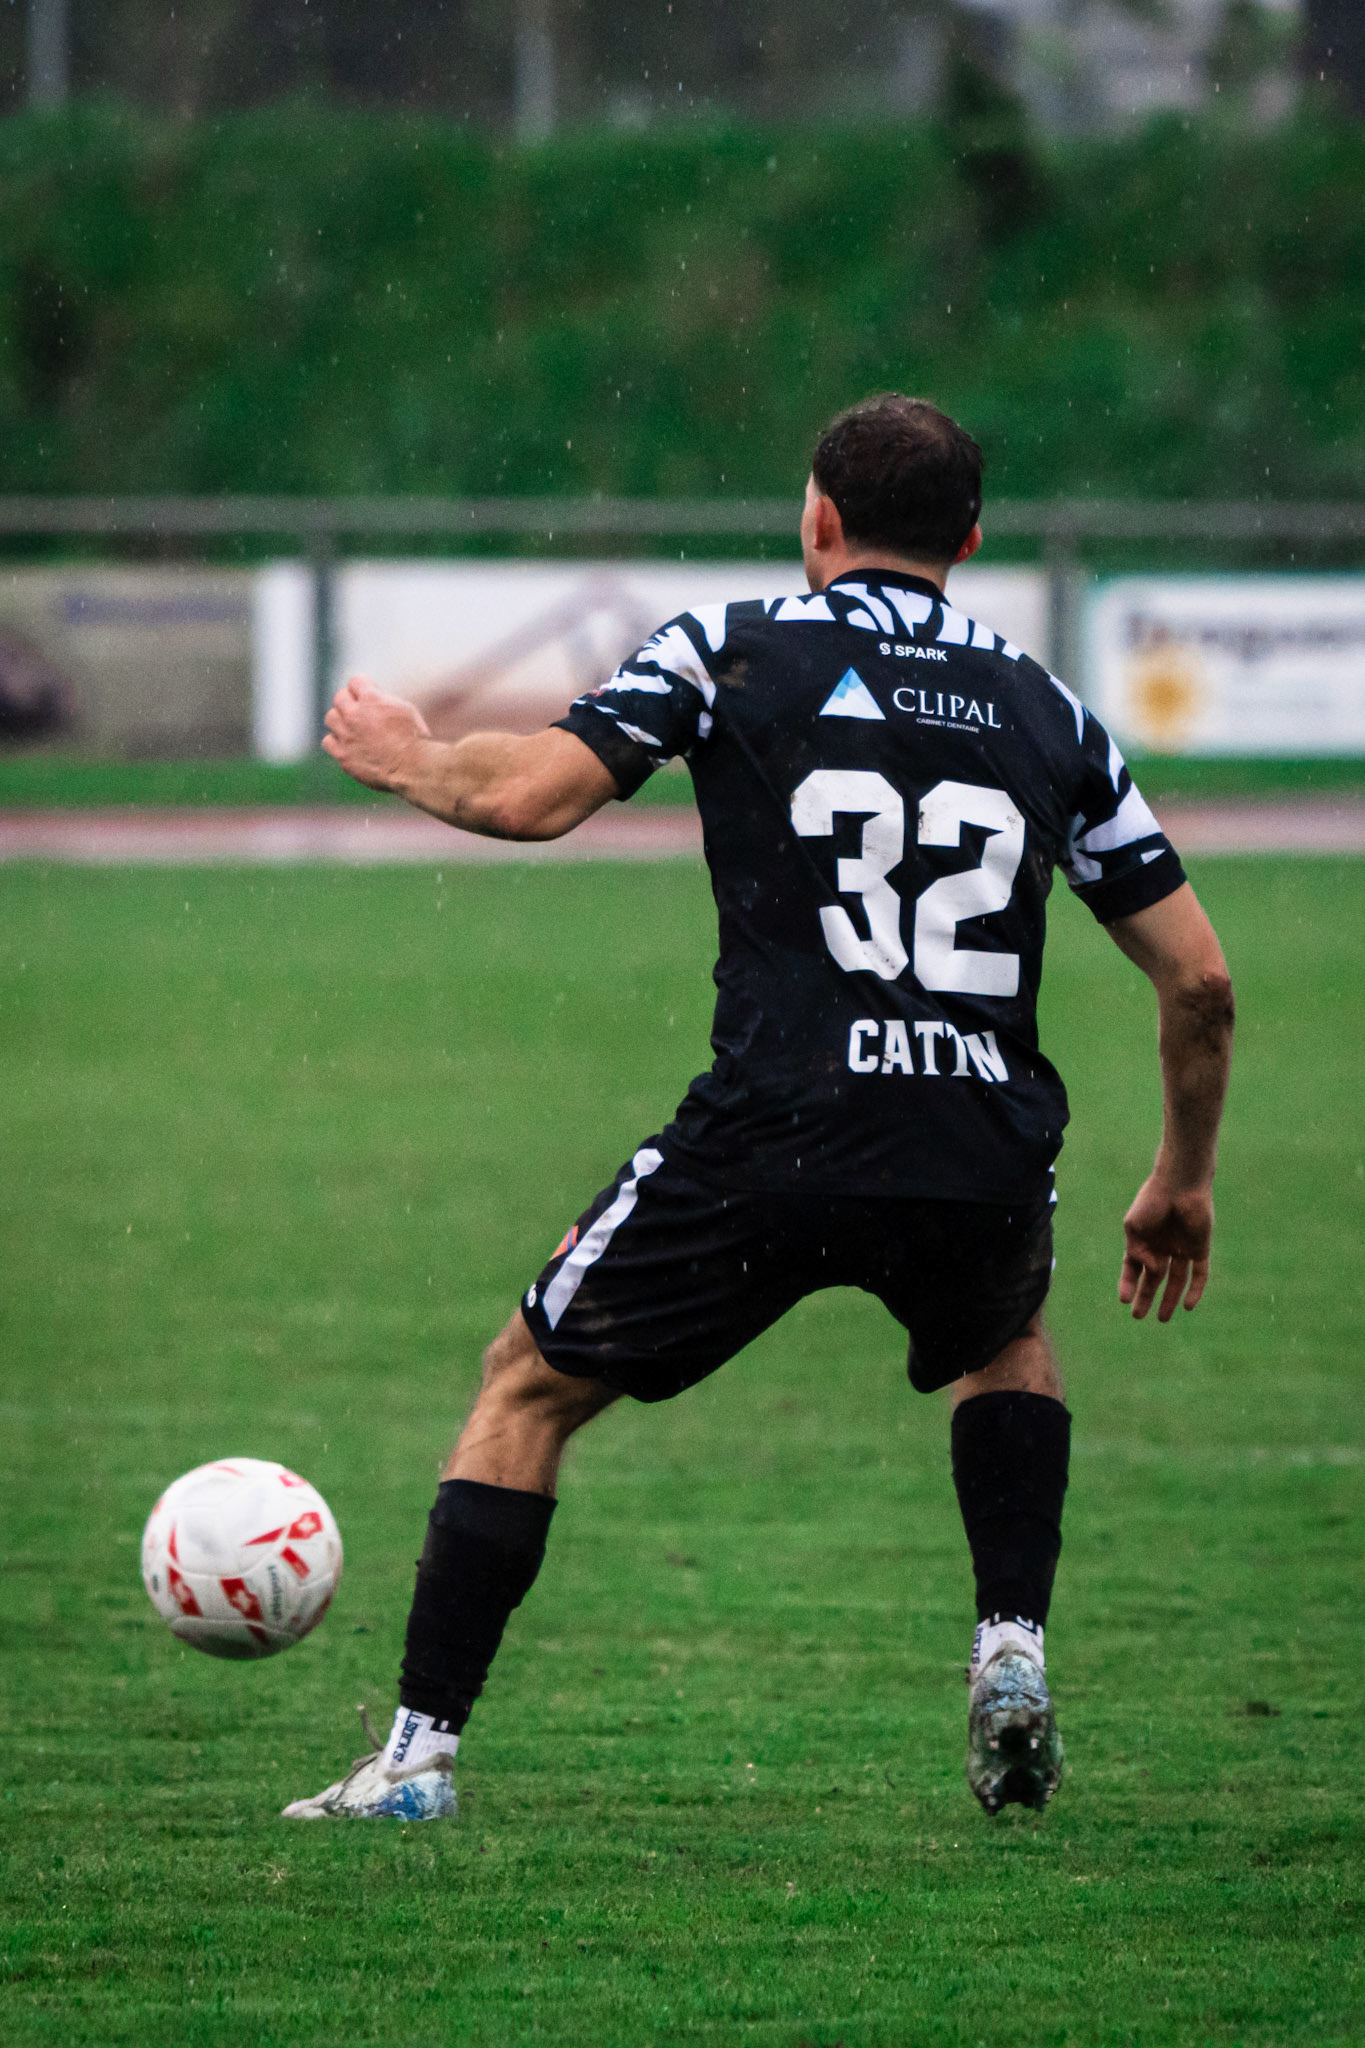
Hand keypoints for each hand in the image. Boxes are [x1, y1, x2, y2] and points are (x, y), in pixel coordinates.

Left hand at [322, 675, 431, 791]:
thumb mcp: (405, 709)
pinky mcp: (342, 755)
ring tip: (353, 728)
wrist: (412, 768)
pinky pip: (328, 741)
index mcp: (371, 699)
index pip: (356, 681)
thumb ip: (383, 700)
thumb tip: (373, 697)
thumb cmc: (414, 739)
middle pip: (340, 697)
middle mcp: (354, 714)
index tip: (369, 695)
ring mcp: (346, 735)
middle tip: (361, 712)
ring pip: (331, 717)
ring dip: (341, 720)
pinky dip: (336, 741)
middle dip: (350, 702)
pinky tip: (348, 745)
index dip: (363, 687)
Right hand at [1119, 1172, 1212, 1321]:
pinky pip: (1199, 1274)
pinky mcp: (1199, 1248)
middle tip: (1138, 1317)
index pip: (1133, 1267)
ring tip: (1162, 1319)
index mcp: (1143, 1239)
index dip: (1128, 1283)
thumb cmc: (1152, 1200)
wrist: (1179, 1184)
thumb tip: (1154, 1271)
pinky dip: (1195, 1290)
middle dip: (1146, 1297)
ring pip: (1176, 1280)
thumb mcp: (1133, 1227)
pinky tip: (1187, 1306)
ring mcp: (1181, 1248)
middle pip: (1154, 1278)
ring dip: (1169, 1299)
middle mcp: (1162, 1246)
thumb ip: (1138, 1252)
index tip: (1124, 1300)